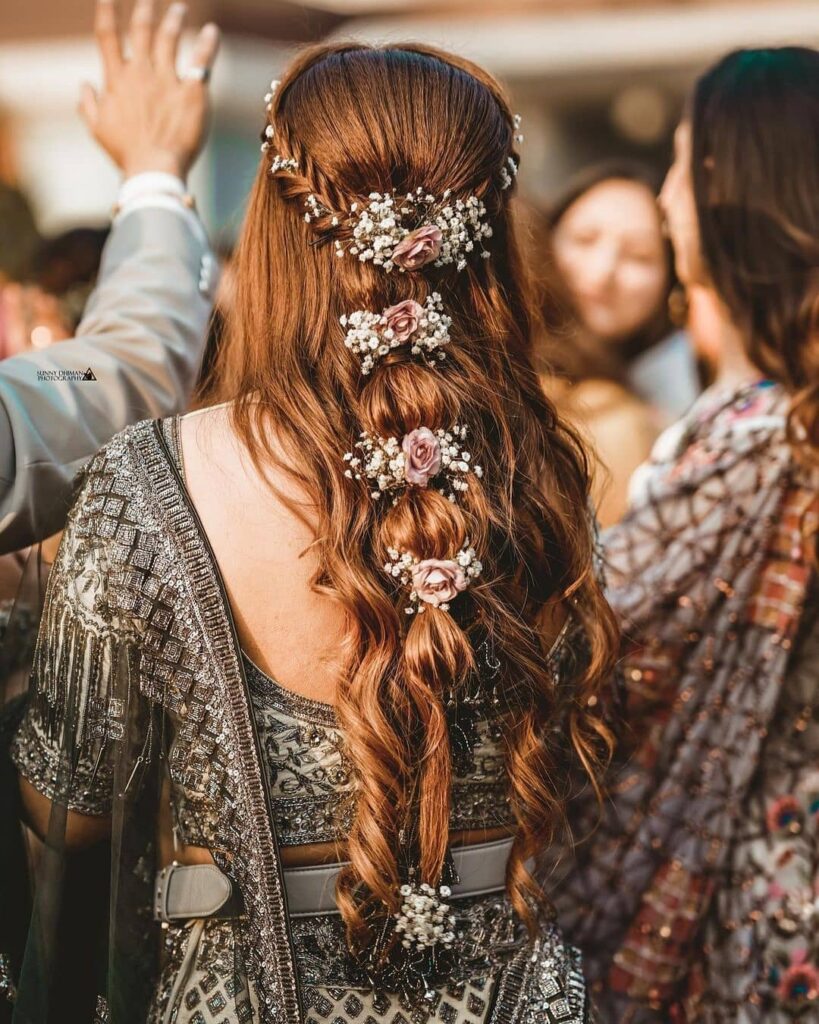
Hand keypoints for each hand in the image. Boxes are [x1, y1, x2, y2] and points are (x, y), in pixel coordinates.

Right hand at [78, 0, 219, 180]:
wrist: (154, 169)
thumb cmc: (126, 154)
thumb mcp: (98, 130)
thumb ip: (88, 105)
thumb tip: (83, 86)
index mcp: (116, 80)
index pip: (107, 37)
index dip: (107, 13)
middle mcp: (140, 74)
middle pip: (141, 31)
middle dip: (145, 11)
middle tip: (150, 1)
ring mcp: (167, 81)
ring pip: (169, 38)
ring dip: (174, 20)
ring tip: (179, 9)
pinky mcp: (192, 93)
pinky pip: (201, 61)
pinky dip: (208, 44)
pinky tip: (213, 32)